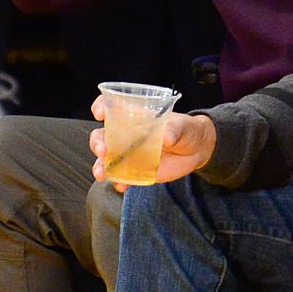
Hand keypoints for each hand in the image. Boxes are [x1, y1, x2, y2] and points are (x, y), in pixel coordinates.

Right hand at [89, 104, 216, 193]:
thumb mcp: (182, 125)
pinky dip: (118, 182)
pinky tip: (121, 185)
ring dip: (100, 166)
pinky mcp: (136, 171)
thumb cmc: (186, 129)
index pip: (111, 107)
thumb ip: (174, 129)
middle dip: (97, 142)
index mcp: (135, 116)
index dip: (101, 106)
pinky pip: (121, 177)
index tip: (100, 113)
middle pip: (102, 136)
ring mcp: (129, 154)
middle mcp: (127, 134)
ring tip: (102, 173)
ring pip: (106, 159)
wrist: (195, 150)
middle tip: (102, 150)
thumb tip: (167, 137)